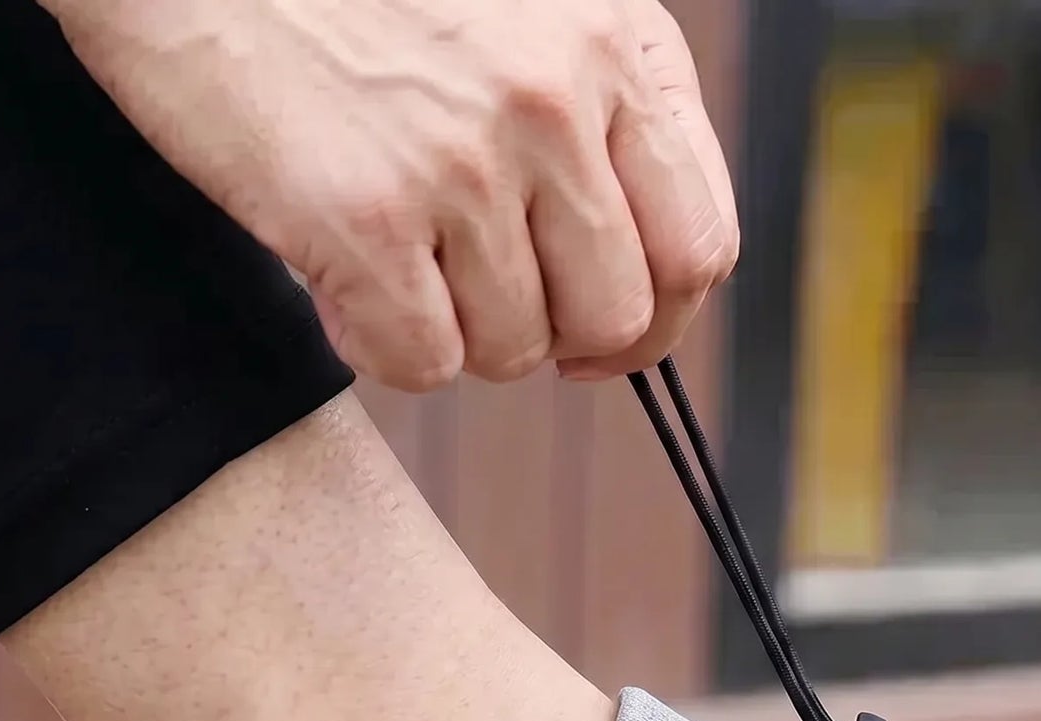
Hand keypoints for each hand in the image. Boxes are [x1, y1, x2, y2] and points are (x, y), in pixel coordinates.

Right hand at [47, 0, 739, 389]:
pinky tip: (340, 274)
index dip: (657, 317)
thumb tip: (648, 284)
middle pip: (616, 318)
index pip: (699, 245)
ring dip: (455, 330)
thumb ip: (604, 117)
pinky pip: (421, 365)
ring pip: (515, 350)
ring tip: (392, 246)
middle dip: (555, 339)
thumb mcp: (526, 6)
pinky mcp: (362, 217)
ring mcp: (462, 162)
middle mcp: (556, 103)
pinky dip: (378, 342)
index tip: (600, 332)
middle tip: (484, 300)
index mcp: (615, 44)